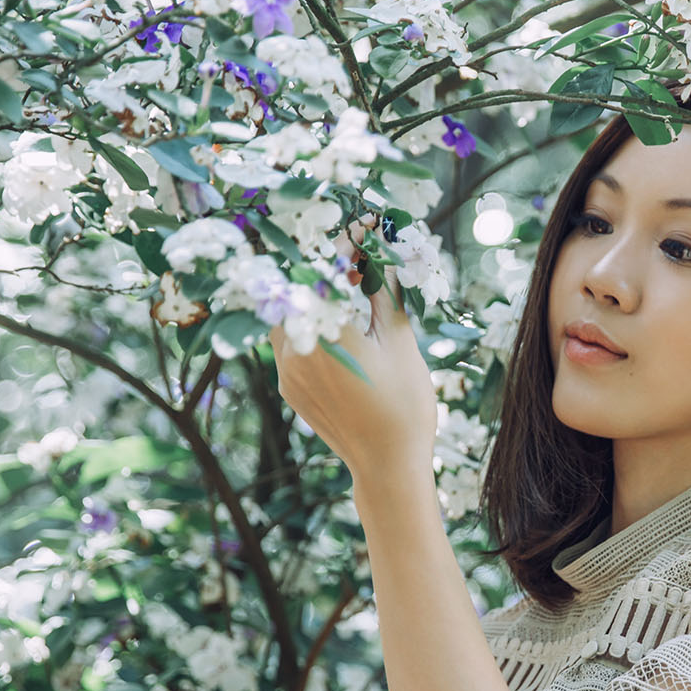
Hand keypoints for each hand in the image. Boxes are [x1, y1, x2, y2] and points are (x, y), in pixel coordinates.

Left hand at [269, 225, 437, 480]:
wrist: (387, 465)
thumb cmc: (405, 406)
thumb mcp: (401, 342)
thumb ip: (385, 292)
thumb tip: (381, 253)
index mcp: (327, 333)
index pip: (328, 268)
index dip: (348, 240)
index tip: (366, 224)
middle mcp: (296, 348)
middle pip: (298, 285)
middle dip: (325, 262)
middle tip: (356, 252)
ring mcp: (286, 369)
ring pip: (287, 311)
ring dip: (311, 292)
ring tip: (347, 285)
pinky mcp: (287, 385)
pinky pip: (288, 340)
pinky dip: (307, 321)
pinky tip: (336, 320)